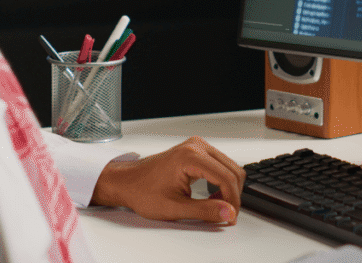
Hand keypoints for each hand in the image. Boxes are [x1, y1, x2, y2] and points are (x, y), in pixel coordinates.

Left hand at [90, 137, 245, 223]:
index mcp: (191, 157)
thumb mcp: (174, 207)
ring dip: (229, 188)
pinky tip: (212, 195)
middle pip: (233, 170)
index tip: (230, 216)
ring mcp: (198, 146)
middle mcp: (197, 146)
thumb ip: (204, 211)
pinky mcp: (197, 150)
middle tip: (226, 214)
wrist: (128, 181)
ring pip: (230, 167)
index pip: (226, 178)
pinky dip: (222, 181)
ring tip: (216, 205)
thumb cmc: (143, 191)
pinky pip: (221, 164)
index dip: (232, 200)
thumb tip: (228, 213)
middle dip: (233, 195)